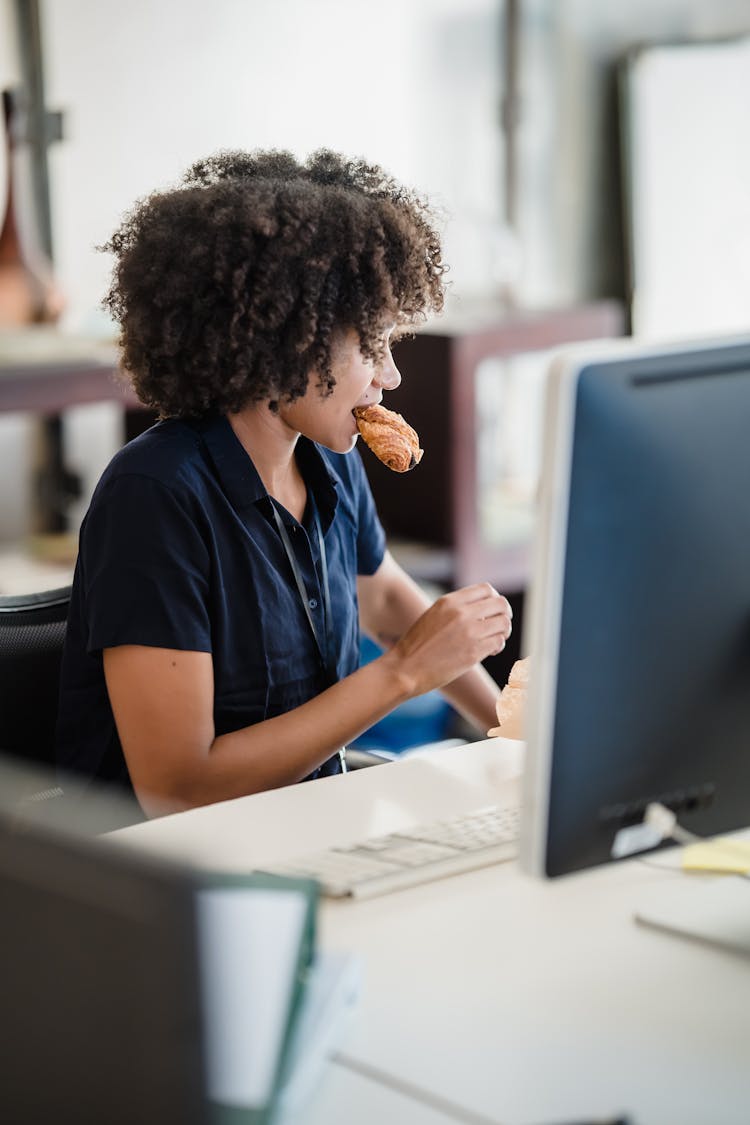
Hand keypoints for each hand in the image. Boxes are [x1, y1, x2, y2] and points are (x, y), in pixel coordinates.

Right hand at [386, 583, 512, 697]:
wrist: (404, 669)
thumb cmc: (416, 646)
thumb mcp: (433, 616)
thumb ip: (455, 609)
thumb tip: (481, 610)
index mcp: (449, 601)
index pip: (487, 589)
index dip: (494, 599)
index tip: (491, 611)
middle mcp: (461, 613)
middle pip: (501, 604)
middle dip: (504, 614)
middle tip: (497, 625)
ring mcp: (469, 632)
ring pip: (504, 623)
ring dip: (503, 631)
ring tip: (493, 640)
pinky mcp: (473, 652)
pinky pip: (499, 642)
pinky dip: (498, 646)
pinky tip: (489, 651)